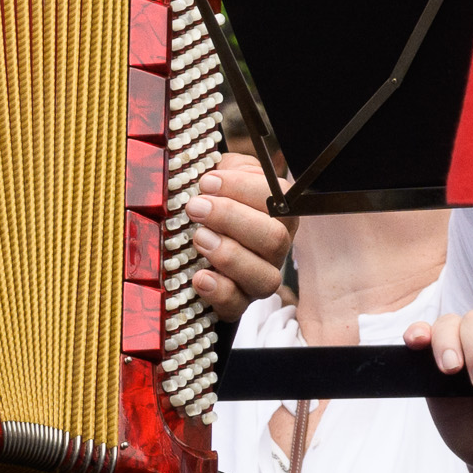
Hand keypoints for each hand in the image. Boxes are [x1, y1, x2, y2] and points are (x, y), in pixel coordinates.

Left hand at [185, 146, 287, 318]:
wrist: (195, 252)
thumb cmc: (213, 210)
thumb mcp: (224, 182)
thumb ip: (229, 169)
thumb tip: (220, 167)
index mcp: (276, 213)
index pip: (277, 198)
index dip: (243, 188)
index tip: (207, 182)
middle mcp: (275, 247)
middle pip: (274, 238)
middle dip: (232, 219)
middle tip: (196, 208)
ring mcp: (258, 278)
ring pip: (264, 276)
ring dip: (229, 255)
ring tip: (198, 238)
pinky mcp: (237, 303)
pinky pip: (237, 305)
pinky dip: (219, 292)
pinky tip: (200, 277)